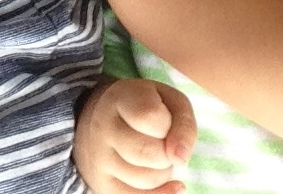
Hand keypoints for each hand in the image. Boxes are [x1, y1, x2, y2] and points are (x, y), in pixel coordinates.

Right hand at [74, 78, 196, 193]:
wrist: (105, 121)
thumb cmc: (147, 109)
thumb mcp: (170, 102)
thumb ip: (183, 124)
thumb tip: (180, 157)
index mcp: (119, 98)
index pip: (149, 116)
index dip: (169, 124)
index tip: (167, 123)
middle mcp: (103, 128)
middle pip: (149, 153)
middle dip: (168, 153)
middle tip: (165, 144)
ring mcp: (99, 159)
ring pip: (146, 179)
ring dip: (165, 172)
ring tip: (159, 158)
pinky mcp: (102, 184)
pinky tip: (174, 185)